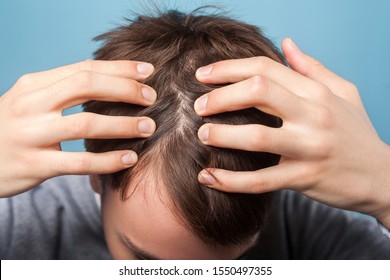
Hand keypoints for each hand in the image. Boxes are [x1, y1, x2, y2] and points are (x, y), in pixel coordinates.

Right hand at [0, 60, 156, 196]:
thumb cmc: (13, 129)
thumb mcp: (31, 102)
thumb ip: (63, 91)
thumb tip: (111, 83)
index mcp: (33, 85)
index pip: (83, 68)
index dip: (118, 68)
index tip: (147, 70)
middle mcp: (30, 105)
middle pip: (86, 86)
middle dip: (125, 90)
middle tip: (151, 98)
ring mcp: (30, 135)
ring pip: (85, 124)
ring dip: (122, 125)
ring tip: (148, 127)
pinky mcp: (34, 165)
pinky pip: (78, 162)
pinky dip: (107, 160)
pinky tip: (130, 159)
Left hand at [194, 38, 389, 226]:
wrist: (381, 177)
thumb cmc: (356, 132)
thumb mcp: (342, 93)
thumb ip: (312, 68)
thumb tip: (286, 43)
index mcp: (317, 92)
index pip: (266, 68)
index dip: (229, 69)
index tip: (203, 76)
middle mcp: (313, 116)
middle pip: (258, 92)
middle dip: (221, 96)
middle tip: (199, 106)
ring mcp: (309, 148)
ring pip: (257, 137)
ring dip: (222, 135)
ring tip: (202, 135)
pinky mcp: (303, 179)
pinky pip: (260, 181)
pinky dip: (230, 181)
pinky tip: (207, 176)